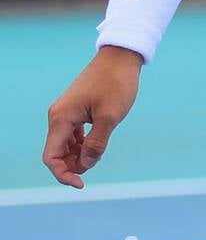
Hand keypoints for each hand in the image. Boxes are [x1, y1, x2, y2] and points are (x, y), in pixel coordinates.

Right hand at [43, 46, 142, 187]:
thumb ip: (96, 144)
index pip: (51, 157)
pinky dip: (82, 144)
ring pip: (65, 144)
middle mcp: (58, 115)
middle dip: (72, 165)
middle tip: (97, 161)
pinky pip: (72, 134)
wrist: (120, 56)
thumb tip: (86, 165)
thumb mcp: (110, 117)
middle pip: (56, 153)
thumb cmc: (116, 83)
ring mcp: (66, 111)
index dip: (63, 175)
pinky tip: (96, 144)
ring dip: (78, 155)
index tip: (82, 183)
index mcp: (61, 118)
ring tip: (99, 153)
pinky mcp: (76, 108)